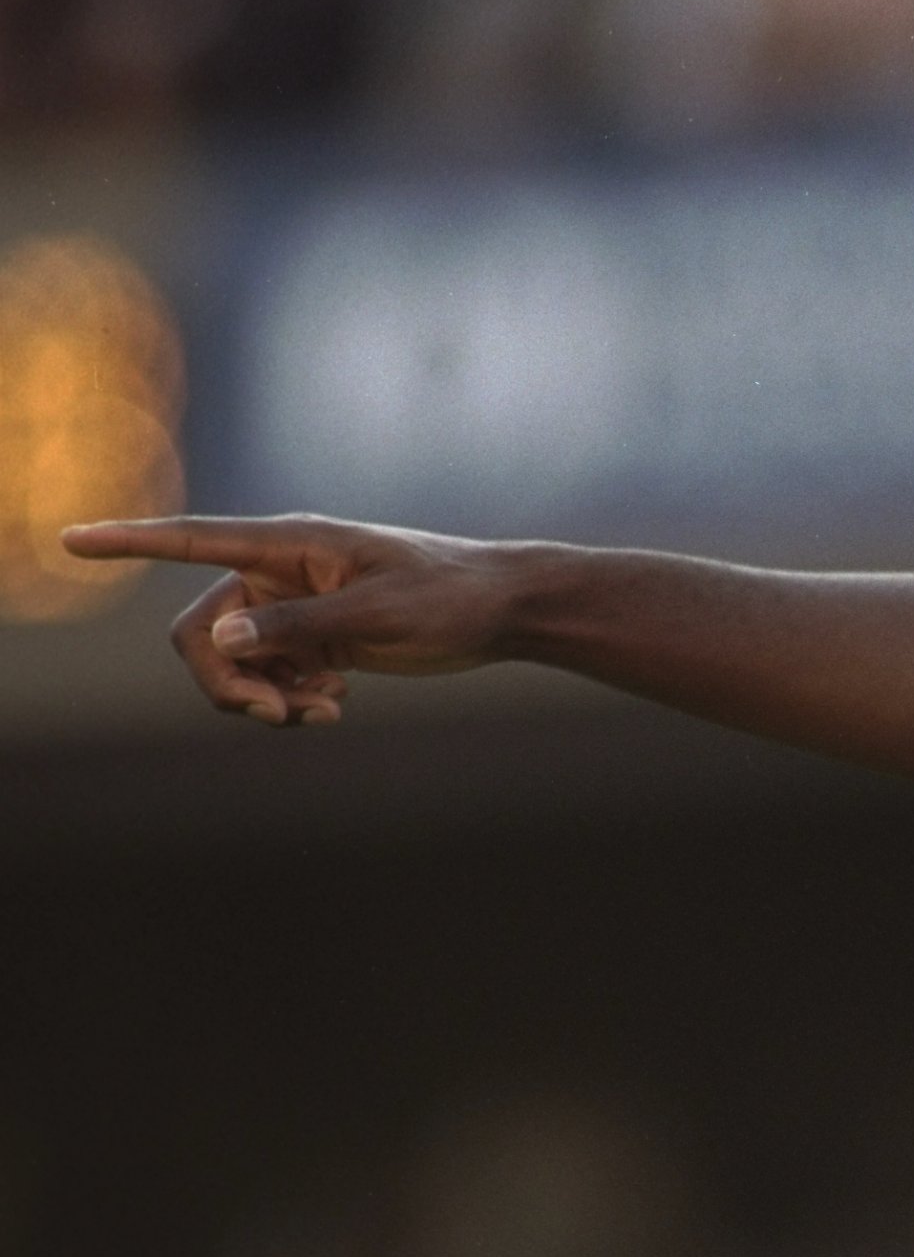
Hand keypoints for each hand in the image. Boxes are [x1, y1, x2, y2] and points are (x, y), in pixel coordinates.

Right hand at [60, 514, 523, 726]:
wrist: (500, 612)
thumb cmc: (450, 599)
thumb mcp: (380, 616)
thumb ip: (300, 627)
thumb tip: (222, 640)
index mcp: (289, 544)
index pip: (191, 539)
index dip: (128, 542)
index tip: (71, 540)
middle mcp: (278, 572)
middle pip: (201, 634)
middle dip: (226, 683)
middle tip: (281, 717)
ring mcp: (292, 607)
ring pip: (230, 663)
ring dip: (261, 697)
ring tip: (323, 712)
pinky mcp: (310, 639)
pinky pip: (266, 677)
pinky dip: (287, 699)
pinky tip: (334, 707)